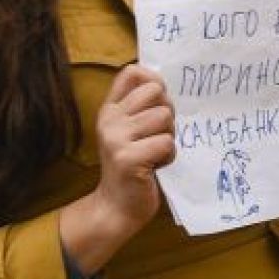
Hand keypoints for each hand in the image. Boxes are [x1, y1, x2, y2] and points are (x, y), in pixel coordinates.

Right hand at [92, 66, 176, 232]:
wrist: (116, 206)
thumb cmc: (133, 165)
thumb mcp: (130, 130)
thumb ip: (141, 107)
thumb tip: (161, 83)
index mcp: (110, 109)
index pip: (132, 72)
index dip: (155, 81)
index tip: (158, 104)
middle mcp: (109, 120)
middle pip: (156, 92)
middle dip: (167, 113)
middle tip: (157, 135)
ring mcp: (116, 138)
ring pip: (164, 117)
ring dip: (169, 137)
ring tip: (154, 152)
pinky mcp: (128, 158)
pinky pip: (167, 143)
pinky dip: (168, 156)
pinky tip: (154, 166)